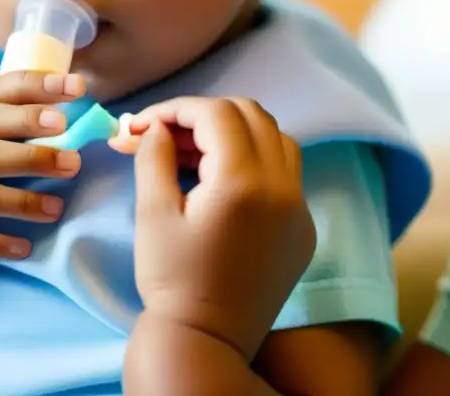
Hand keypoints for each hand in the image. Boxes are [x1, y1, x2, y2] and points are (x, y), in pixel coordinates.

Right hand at [111, 97, 316, 361]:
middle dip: (206, 115)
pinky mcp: (304, 227)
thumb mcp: (153, 214)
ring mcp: (300, 207)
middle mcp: (282, 186)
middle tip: (169, 137)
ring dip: (236, 133)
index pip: (217, 114)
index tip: (146, 126)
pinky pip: (287, 173)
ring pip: (276, 138)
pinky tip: (223, 181)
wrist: (207, 340)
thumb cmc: (172, 279)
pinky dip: (257, 161)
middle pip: (252, 116)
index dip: (177, 110)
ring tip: (194, 155)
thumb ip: (156, 156)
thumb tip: (159, 128)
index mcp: (243, 181)